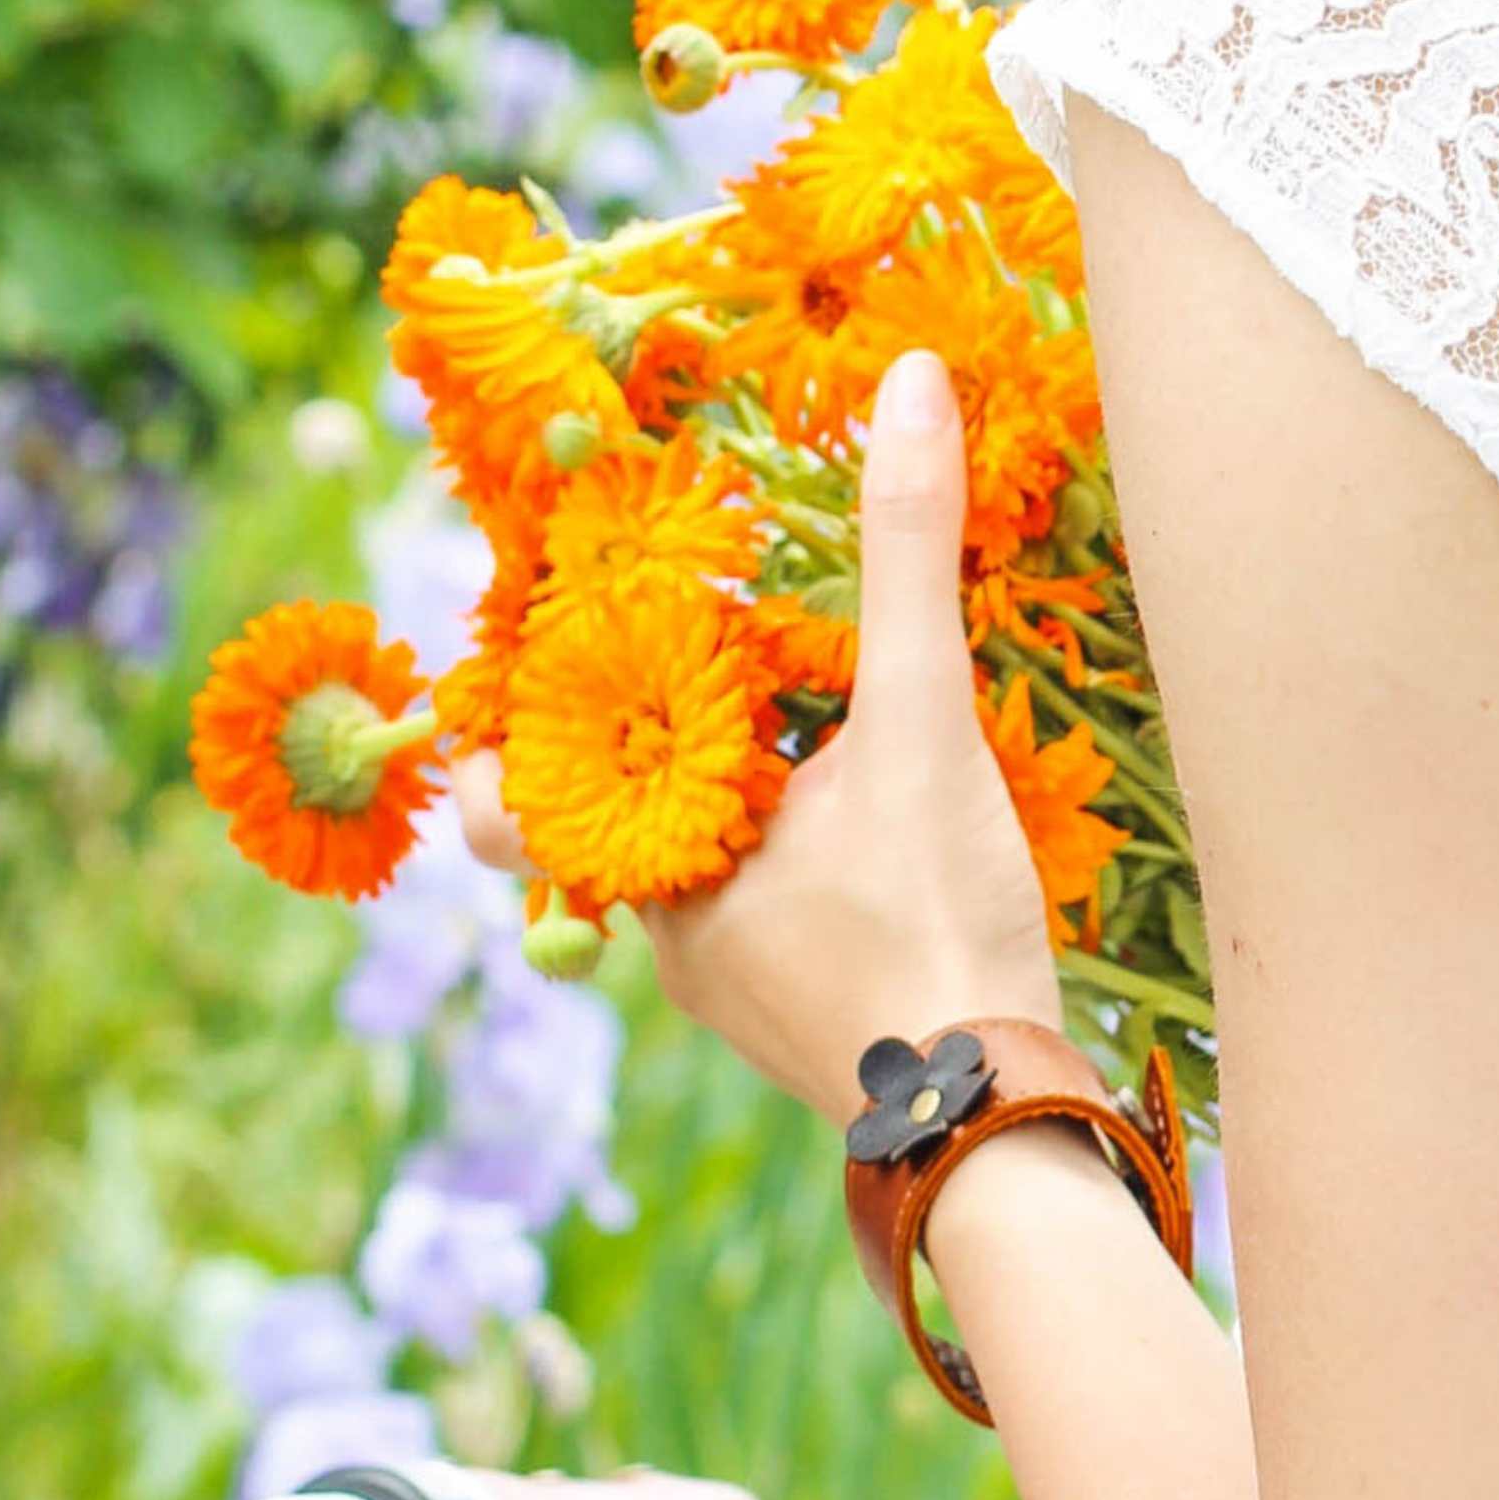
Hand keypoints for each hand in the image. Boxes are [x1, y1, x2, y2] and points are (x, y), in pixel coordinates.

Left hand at [461, 346, 1063, 1126]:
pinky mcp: (807, 1028)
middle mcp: (669, 942)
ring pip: (697, 880)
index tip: (538, 670)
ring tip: (799, 739)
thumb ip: (903, 553)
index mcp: (651, 865)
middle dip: (648, 759)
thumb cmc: (925, 920)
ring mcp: (735, 996)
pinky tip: (868, 838)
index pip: (510, 800)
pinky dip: (794, 874)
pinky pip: (765, 929)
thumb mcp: (918, 719)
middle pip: (612, 831)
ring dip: (733, 815)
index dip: (505, 736)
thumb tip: (912, 382)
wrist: (993, 1117)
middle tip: (695, 680)